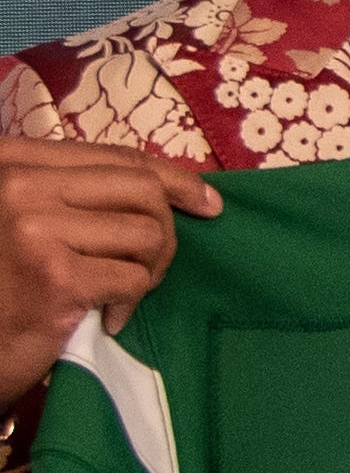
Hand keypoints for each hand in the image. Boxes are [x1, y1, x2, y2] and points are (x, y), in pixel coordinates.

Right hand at [0, 141, 220, 403]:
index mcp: (11, 160)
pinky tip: (105, 316)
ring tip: (116, 292)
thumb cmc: (5, 281)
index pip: (114, 156)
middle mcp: (16, 184)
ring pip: (147, 234)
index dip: (172, 178)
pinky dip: (130, 303)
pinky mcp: (55, 276)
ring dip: (148, 270)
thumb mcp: (30, 219)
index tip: (206, 201)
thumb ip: (83, 194)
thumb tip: (183, 190)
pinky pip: (135, 279)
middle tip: (149, 267)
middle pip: (141, 189)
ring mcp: (33, 227)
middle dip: (165, 230)